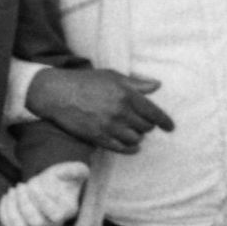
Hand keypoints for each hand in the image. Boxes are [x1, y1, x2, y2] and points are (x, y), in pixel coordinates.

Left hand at [0, 161, 87, 225]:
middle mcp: (51, 224)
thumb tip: (82, 171)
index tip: (33, 184)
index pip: (54, 215)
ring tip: (12, 190)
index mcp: (66, 212)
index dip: (41, 200)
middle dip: (24, 202)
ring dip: (12, 208)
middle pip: (35, 223)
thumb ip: (76, 170)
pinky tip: (7, 196)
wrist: (47, 187)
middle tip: (21, 185)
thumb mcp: (69, 171)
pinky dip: (4, 211)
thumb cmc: (60, 179)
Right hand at [26, 67, 173, 153]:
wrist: (56, 93)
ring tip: (132, 132)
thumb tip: (157, 86)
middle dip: (146, 125)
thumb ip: (136, 83)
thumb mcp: (111, 76)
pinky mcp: (98, 137)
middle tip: (140, 123)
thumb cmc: (84, 81)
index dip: (165, 122)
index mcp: (126, 95)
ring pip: (135, 139)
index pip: (154, 113)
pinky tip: (131, 146)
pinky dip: (130, 149)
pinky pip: (121, 148)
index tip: (170, 127)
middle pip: (145, 127)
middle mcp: (120, 112)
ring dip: (136, 136)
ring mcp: (109, 126)